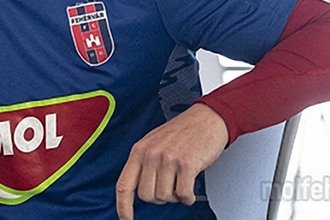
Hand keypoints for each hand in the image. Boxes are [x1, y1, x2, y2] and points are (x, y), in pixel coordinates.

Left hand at [115, 103, 227, 218]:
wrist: (206, 119)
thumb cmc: (182, 130)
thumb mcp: (153, 142)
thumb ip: (144, 163)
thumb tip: (139, 190)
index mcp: (139, 150)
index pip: (124, 185)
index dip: (123, 207)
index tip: (126, 219)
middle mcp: (151, 155)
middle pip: (146, 196)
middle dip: (159, 197)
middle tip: (170, 186)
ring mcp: (168, 160)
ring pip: (165, 197)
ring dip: (175, 195)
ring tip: (181, 180)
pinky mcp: (187, 165)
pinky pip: (183, 195)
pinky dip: (188, 197)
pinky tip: (190, 187)